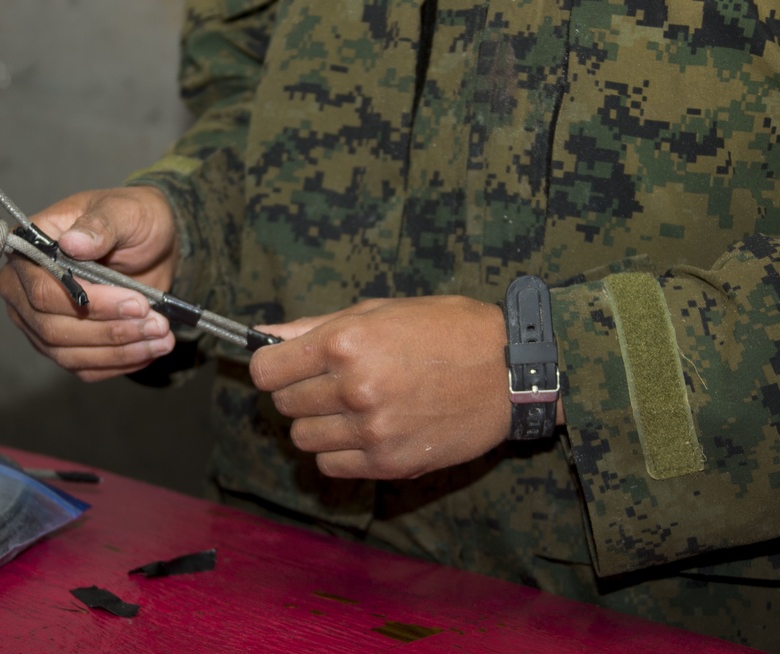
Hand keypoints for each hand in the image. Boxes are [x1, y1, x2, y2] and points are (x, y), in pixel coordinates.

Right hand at [0, 186, 177, 380]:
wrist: (153, 243)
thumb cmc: (131, 219)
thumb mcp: (122, 211)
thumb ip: (99, 226)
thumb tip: (74, 242)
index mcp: (29, 250)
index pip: (44, 290)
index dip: (91, 303)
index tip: (136, 303)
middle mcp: (24, 289)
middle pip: (53, 328)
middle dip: (111, 331)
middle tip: (157, 323)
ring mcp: (40, 320)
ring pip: (68, 353)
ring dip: (120, 351)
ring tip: (163, 338)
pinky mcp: (64, 344)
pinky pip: (84, 367)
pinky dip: (120, 363)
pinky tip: (150, 351)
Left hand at [250, 296, 516, 478]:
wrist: (512, 372)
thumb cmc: (450, 330)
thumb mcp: (383, 310)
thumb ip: (319, 326)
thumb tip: (267, 335)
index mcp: (347, 341)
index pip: (266, 370)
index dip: (271, 366)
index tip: (284, 365)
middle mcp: (354, 387)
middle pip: (284, 404)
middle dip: (299, 391)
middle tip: (329, 382)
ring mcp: (372, 430)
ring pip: (304, 438)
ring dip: (318, 423)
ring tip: (350, 408)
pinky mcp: (390, 463)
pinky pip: (331, 465)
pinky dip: (339, 451)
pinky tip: (364, 432)